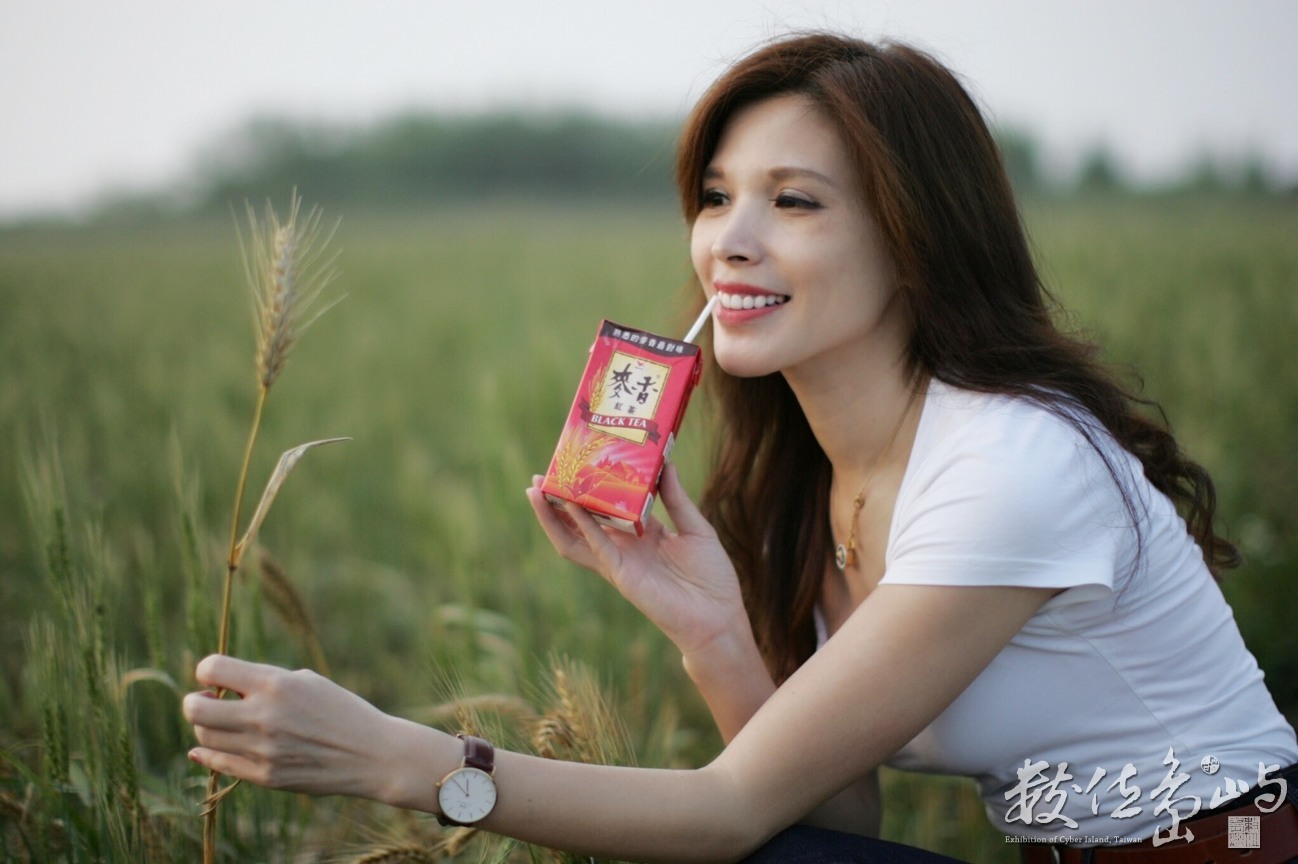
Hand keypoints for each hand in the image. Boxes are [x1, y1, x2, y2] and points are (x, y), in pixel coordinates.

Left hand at [184, 655, 401, 799]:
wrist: (370, 753)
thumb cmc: (339, 709)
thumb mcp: (306, 681)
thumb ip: (264, 681)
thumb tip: (222, 688)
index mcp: (276, 684)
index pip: (213, 668)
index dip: (207, 670)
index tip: (215, 676)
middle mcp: (263, 716)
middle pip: (196, 709)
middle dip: (195, 701)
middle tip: (208, 700)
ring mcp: (262, 749)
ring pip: (205, 736)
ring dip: (206, 726)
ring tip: (223, 722)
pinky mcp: (264, 776)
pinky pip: (219, 764)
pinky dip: (208, 753)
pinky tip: (207, 748)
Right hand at [527, 463, 747, 658]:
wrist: (718, 616)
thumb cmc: (711, 576)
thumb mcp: (695, 528)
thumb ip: (677, 499)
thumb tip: (667, 463)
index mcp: (641, 533)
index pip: (606, 508)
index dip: (589, 490)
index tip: (575, 466)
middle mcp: (624, 546)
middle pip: (579, 522)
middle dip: (557, 502)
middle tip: (540, 476)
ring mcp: (619, 561)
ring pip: (575, 537)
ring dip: (553, 516)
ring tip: (537, 491)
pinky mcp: (621, 574)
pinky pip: (596, 546)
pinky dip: (582, 525)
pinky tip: (571, 505)